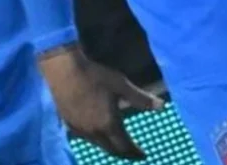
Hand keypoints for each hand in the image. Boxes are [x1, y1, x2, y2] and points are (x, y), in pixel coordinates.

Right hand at [39, 46, 161, 159]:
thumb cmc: (95, 77)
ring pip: (98, 145)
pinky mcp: (70, 125)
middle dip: (124, 154)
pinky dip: (98, 141)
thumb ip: (141, 98)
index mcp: (109, 124)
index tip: (144, 155)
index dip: (135, 152)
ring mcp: (80, 130)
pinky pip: (87, 139)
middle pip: (111, 150)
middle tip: (134, 155)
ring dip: (111, 148)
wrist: (63, 72)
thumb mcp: (121, 85)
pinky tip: (99, 135)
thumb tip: (162, 107)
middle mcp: (94, 132)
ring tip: (119, 146)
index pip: (125, 145)